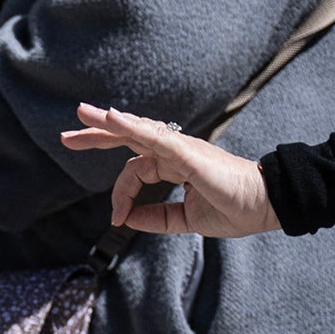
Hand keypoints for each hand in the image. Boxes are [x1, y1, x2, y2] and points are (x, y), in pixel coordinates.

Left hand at [59, 103, 277, 237]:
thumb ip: (158, 218)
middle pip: (130, 136)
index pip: (134, 171)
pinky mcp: (191, 155)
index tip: (116, 220)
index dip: (119, 195)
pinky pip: (158, 138)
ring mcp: (184, 150)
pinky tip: (113, 118)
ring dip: (109, 122)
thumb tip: (127, 220)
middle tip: (66, 135)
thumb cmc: (236, 209)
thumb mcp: (187, 219)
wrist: (268, 207)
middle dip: (98, 134)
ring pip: (139, 130)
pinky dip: (134, 127)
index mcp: (175, 165)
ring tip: (82, 113)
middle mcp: (177, 152)